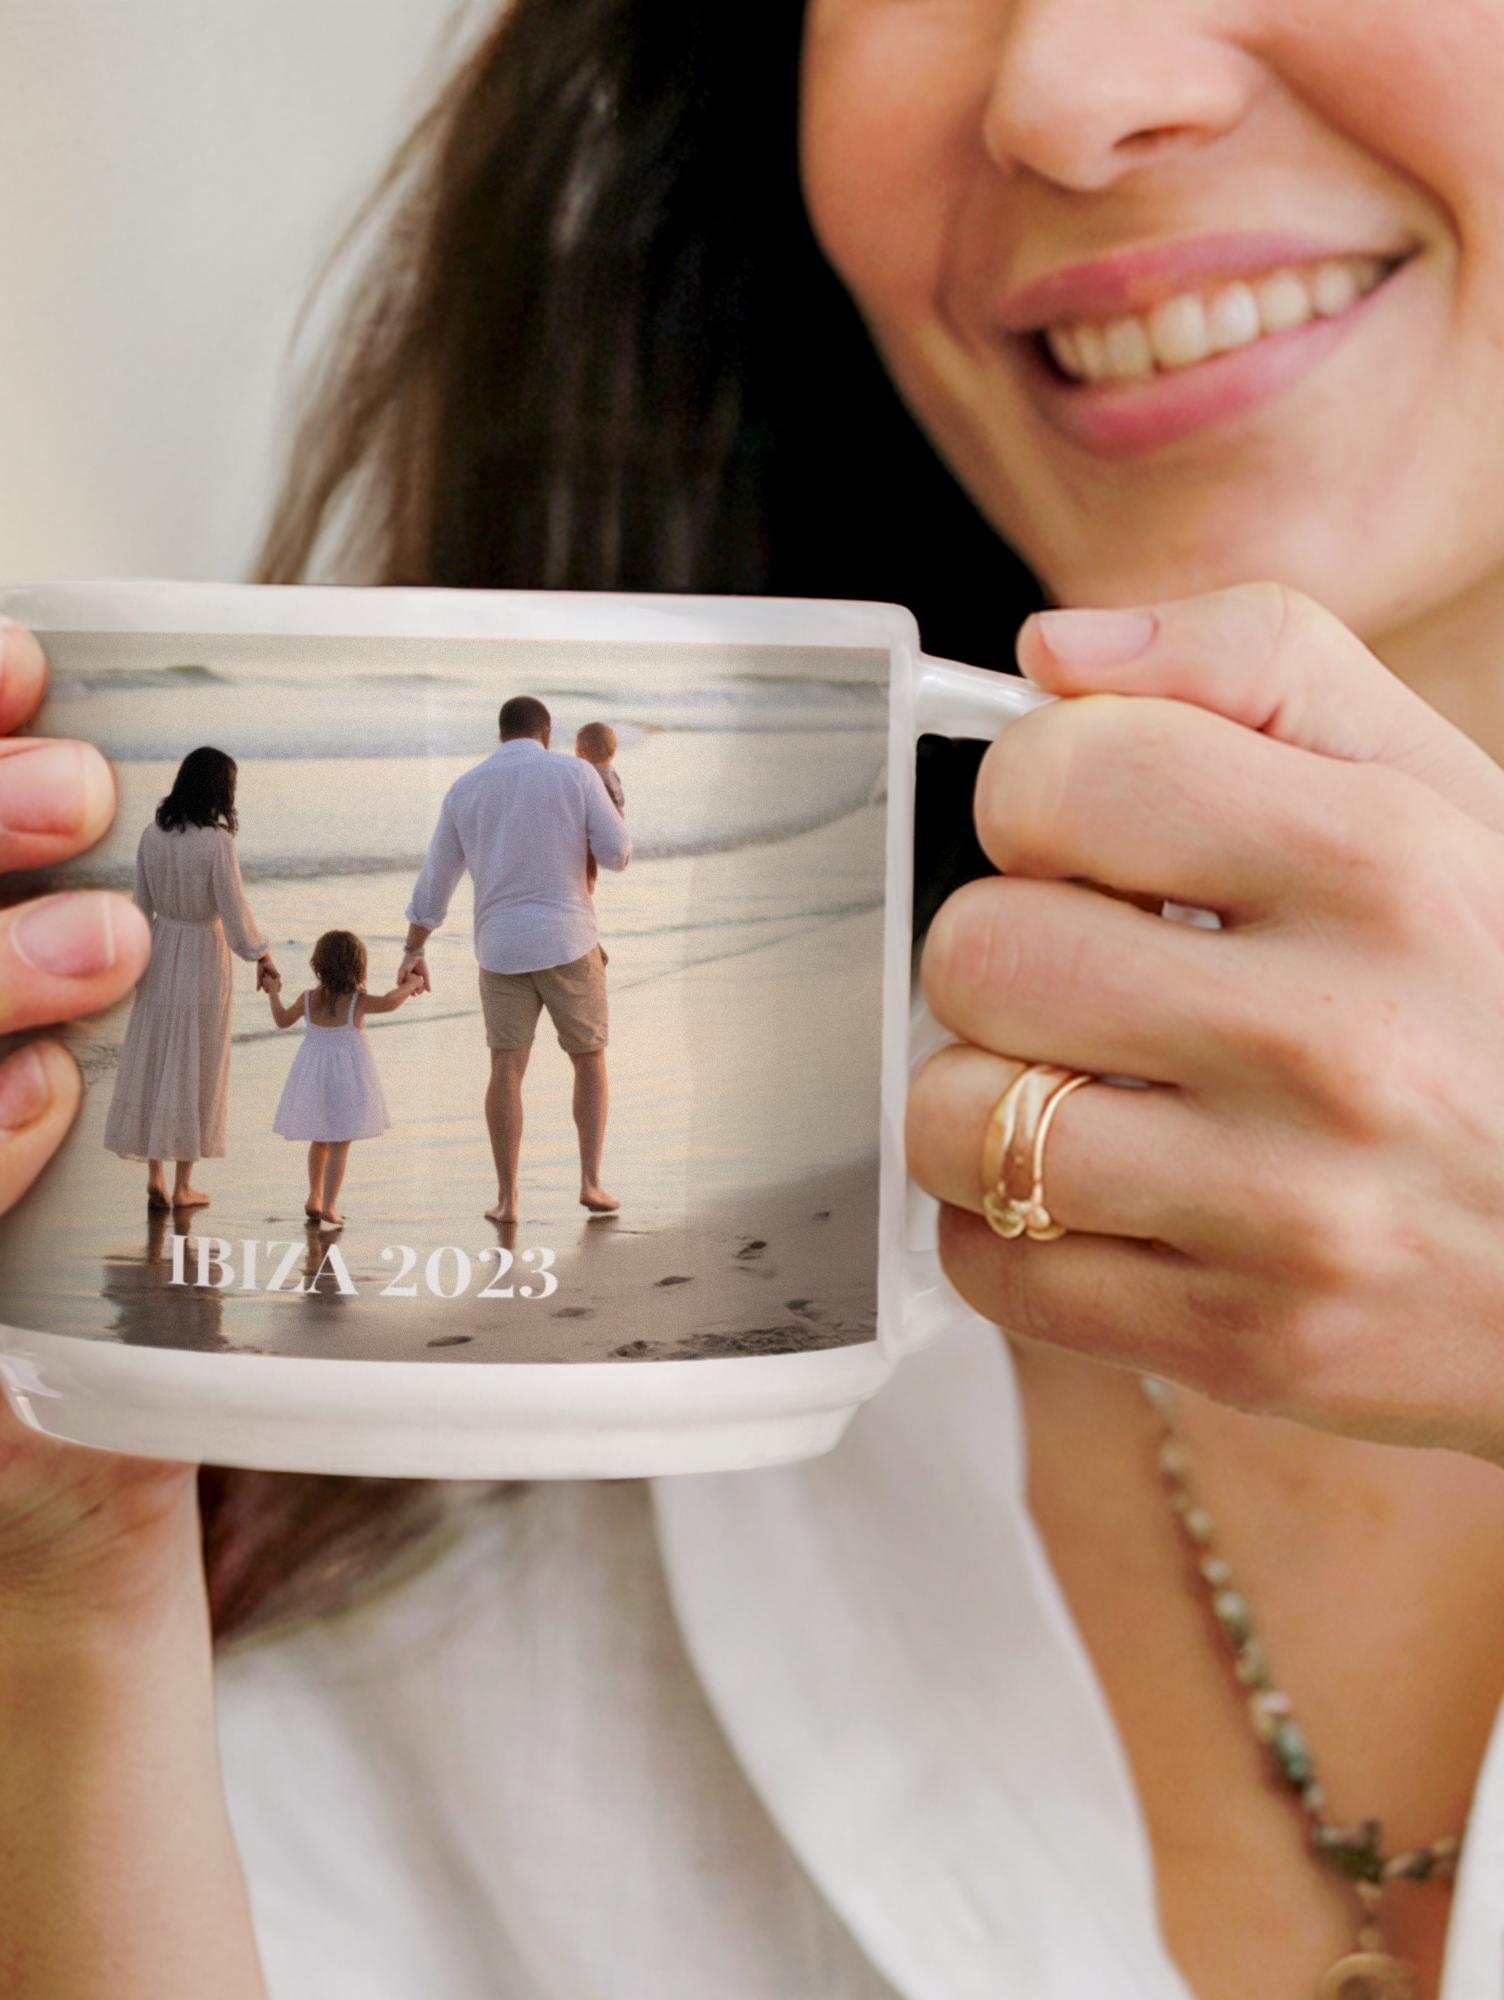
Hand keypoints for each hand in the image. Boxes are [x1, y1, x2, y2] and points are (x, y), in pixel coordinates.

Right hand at [255, 954, 278, 993]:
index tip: (267, 993)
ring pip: (277, 985)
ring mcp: (275, 978)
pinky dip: (279, 985)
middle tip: (273, 995)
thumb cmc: (260, 969)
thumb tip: (257, 991)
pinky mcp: (277, 975)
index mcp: (266, 981)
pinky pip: (279, 982)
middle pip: (273, 988)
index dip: (267, 991)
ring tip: (276, 993)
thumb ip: (259, 984)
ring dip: (277, 989)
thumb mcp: (259, 977)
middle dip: (273, 992)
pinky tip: (278, 988)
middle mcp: (271, 980)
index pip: (268, 988)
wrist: (264, 962)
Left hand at [397, 949, 430, 992]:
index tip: (416, 994)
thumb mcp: (425, 975)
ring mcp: (403, 976)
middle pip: (407, 987)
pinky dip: (402, 986)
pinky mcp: (400, 974)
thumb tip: (429, 991)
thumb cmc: (421, 964)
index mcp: (413, 978)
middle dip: (409, 992)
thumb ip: (426, 983)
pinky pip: (399, 982)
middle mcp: (407, 978)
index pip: (412, 986)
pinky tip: (406, 989)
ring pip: (402, 986)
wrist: (416, 955)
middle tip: (413, 995)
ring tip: (410, 993)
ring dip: (405, 990)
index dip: (414, 991)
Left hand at [905, 583, 1503, 1459]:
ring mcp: (1290, 1209)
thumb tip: (1053, 652)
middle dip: (1001, 956)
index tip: (1080, 840)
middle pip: (978, 950)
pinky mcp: (1249, 1344)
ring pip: (957, 1119)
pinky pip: (990, 1265)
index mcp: (1383, 863)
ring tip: (1085, 1093)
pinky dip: (1008, 1230)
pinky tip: (1101, 1200)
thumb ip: (1259, 668)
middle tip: (1083, 979)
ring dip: (987, 1102)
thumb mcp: (1452, 798)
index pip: (1058, 774)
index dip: (1033, 798)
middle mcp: (1333, 1038)